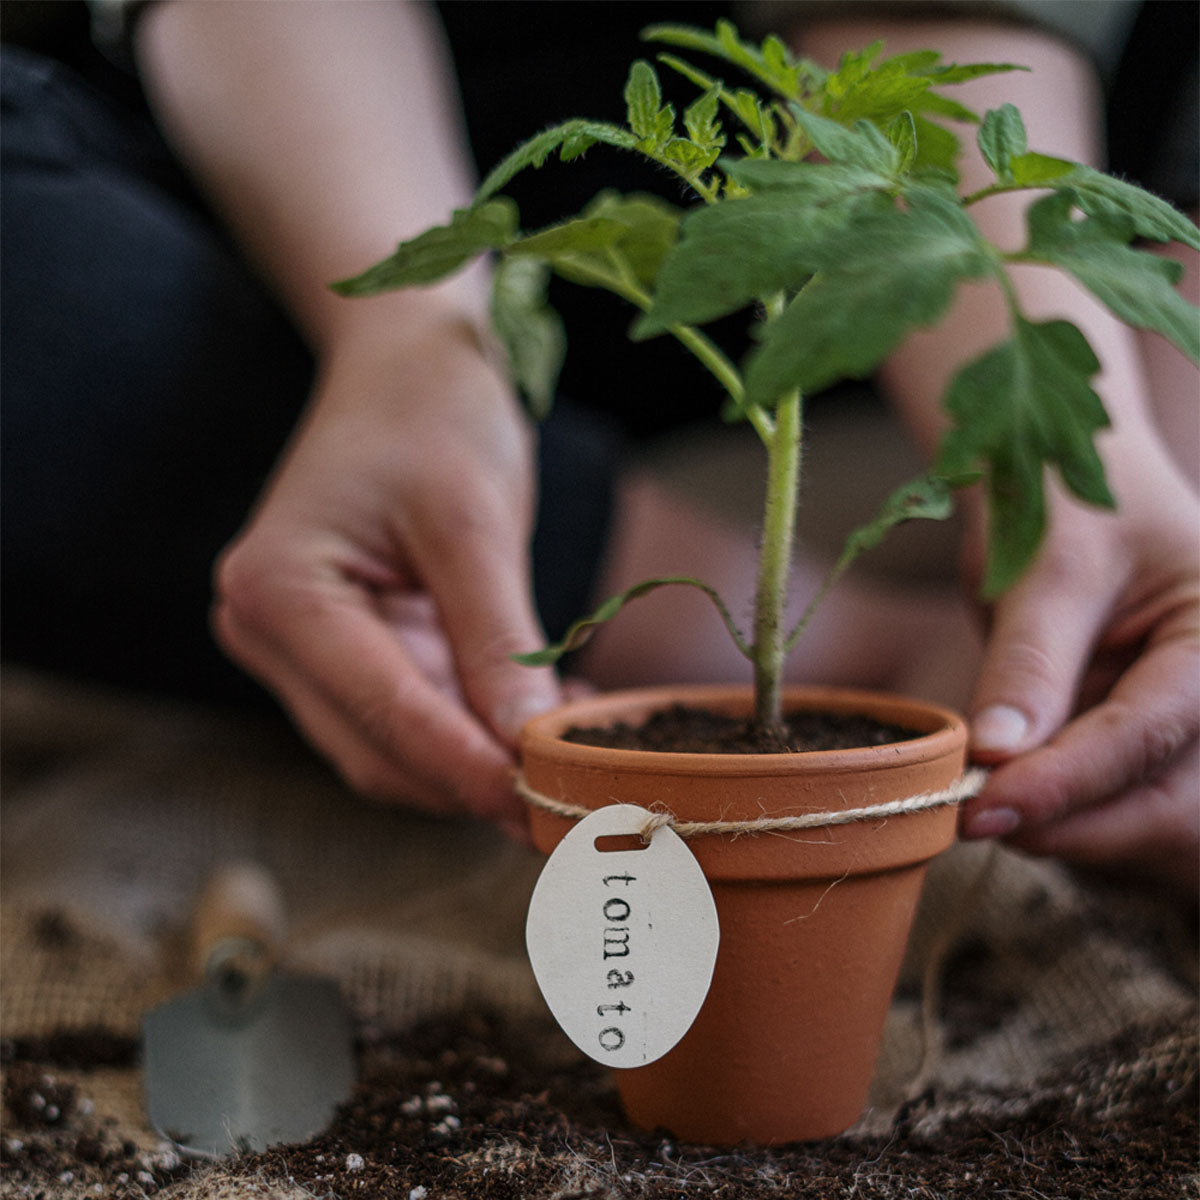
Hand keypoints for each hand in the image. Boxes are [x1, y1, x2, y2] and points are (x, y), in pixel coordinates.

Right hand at [212, 317, 558, 835]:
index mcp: (278, 589)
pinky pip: (409, 716)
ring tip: (569, 748)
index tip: (545, 807)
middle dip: (474, 779)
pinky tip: (540, 715)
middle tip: (572, 799)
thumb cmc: (432, 413)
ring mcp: (300, 648)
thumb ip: (496, 638)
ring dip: (478, 762)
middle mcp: (266, 631)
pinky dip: (473, 731)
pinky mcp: (340, 652)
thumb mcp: (473, 520)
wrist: (406, 365)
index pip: (383, 711)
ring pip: (392, 748)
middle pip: (378, 747)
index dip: (469, 768)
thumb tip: (529, 746)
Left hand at [959, 433, 1198, 899]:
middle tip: (973, 817)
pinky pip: (1105, 805)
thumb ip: (1027, 663)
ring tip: (981, 801)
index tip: (986, 808)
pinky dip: (1053, 813)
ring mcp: (1177, 726)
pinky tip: (1002, 795)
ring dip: (1061, 827)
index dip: (1065, 782)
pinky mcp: (1132, 744)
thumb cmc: (1060, 498)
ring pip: (1139, 821)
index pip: (1148, 733)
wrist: (1054, 483)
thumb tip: (995, 756)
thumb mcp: (1045, 568)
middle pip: (1167, 805)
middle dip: (1071, 822)